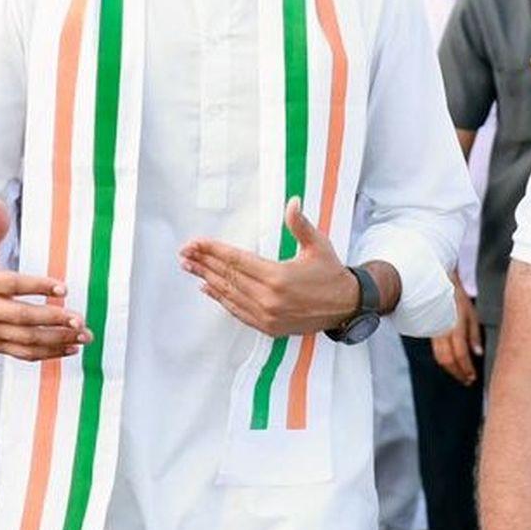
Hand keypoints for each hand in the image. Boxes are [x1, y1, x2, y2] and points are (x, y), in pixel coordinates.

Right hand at [0, 199, 90, 360]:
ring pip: (25, 340)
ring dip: (56, 340)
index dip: (38, 286)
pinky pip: (22, 353)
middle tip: (79, 319)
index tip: (63, 287)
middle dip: (52, 320)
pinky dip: (47, 354)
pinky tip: (70, 348)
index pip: (14, 286)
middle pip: (22, 317)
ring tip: (83, 336)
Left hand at [180, 197, 357, 336]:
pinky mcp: (268, 327)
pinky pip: (237, 311)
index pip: (236, 260)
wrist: (346, 306)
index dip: (213, 250)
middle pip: (227, 277)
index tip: (196, 243)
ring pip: (229, 294)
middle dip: (203, 262)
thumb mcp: (318, 245)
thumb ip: (300, 225)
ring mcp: (267, 315)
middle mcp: (268, 298)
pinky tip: (207, 288)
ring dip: (207, 279)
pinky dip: (220, 299)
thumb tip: (292, 202)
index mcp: (278, 276)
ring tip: (189, 267)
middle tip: (184, 253)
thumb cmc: (331, 272)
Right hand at [431, 272, 482, 385]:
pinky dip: (444, 361)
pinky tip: (453, 363)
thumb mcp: (472, 313)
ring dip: (450, 369)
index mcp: (455, 326)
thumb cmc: (458, 298)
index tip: (472, 377)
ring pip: (439, 357)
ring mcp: (434, 332)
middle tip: (467, 380)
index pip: (460, 354)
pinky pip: (436, 351)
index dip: (466, 368)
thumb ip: (474, 334)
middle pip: (448, 360)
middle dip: (458, 373)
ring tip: (461, 375)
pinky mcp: (430, 332)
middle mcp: (442, 331)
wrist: (438, 285)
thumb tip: (478, 354)